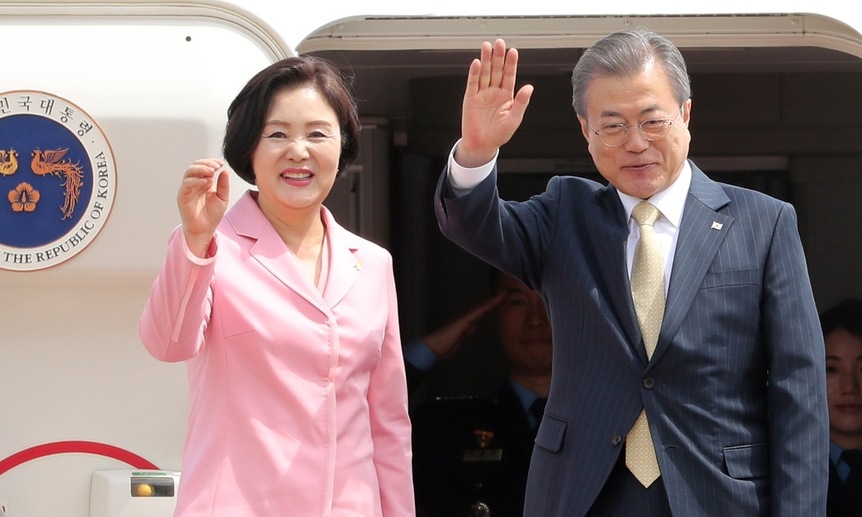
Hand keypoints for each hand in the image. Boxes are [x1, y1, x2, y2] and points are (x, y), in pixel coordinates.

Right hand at [177, 158, 229, 257]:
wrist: (205, 230)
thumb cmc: (212, 215)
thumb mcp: (222, 197)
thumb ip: (223, 184)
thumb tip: (225, 170)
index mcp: (203, 182)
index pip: (204, 166)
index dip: (212, 162)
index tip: (221, 163)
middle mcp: (194, 183)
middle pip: (195, 166)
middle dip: (206, 163)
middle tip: (216, 166)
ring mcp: (187, 189)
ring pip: (189, 172)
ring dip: (201, 169)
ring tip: (212, 171)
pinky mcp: (182, 196)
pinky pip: (186, 184)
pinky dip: (196, 180)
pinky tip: (206, 182)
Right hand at [421, 292, 506, 359]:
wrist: (432, 349)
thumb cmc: (442, 348)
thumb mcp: (458, 340)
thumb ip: (465, 332)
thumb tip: (473, 325)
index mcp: (464, 323)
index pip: (479, 314)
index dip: (489, 307)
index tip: (499, 303)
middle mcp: (464, 318)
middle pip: (481, 308)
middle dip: (493, 302)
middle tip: (504, 294)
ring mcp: (463, 319)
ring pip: (481, 308)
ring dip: (492, 302)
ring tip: (503, 295)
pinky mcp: (462, 322)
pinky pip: (476, 313)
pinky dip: (485, 307)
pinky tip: (492, 303)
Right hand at [455, 38, 533, 167]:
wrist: (482, 145)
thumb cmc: (499, 134)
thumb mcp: (514, 119)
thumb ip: (521, 102)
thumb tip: (529, 88)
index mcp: (506, 96)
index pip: (509, 76)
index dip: (511, 64)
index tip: (513, 52)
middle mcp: (494, 92)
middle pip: (496, 71)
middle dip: (498, 57)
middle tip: (500, 43)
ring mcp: (482, 94)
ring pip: (484, 73)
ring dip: (486, 60)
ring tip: (487, 46)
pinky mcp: (471, 98)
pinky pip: (473, 83)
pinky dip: (474, 73)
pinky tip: (477, 63)